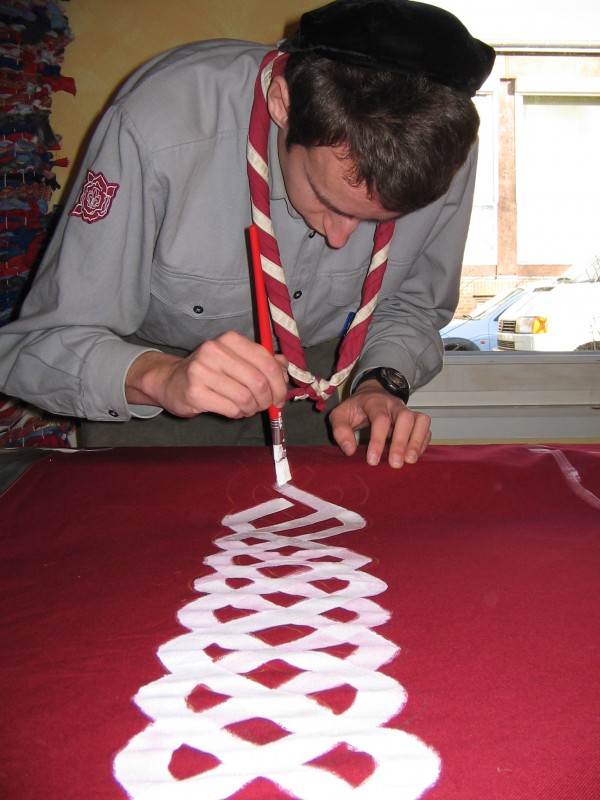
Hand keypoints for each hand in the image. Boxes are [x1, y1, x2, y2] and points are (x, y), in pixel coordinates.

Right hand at [125, 331, 287, 417]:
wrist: (171, 381)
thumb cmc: (210, 371)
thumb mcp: (237, 359)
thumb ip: (263, 361)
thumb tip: (285, 369)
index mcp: (230, 340)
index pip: (267, 362)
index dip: (279, 384)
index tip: (280, 397)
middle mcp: (214, 351)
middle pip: (258, 381)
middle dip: (267, 399)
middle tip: (264, 406)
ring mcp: (202, 371)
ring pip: (246, 398)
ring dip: (251, 408)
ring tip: (246, 407)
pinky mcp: (195, 392)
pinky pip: (231, 409)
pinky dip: (237, 414)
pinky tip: (232, 410)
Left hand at [329, 380, 431, 467]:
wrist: (371, 393)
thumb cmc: (355, 408)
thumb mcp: (340, 415)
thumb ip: (340, 430)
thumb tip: (350, 450)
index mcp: (374, 402)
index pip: (380, 419)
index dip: (378, 440)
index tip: (372, 461)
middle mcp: (394, 404)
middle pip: (405, 418)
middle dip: (401, 442)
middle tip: (395, 464)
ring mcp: (408, 410)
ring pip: (422, 420)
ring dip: (417, 441)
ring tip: (410, 460)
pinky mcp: (415, 419)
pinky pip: (426, 428)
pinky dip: (423, 442)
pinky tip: (414, 456)